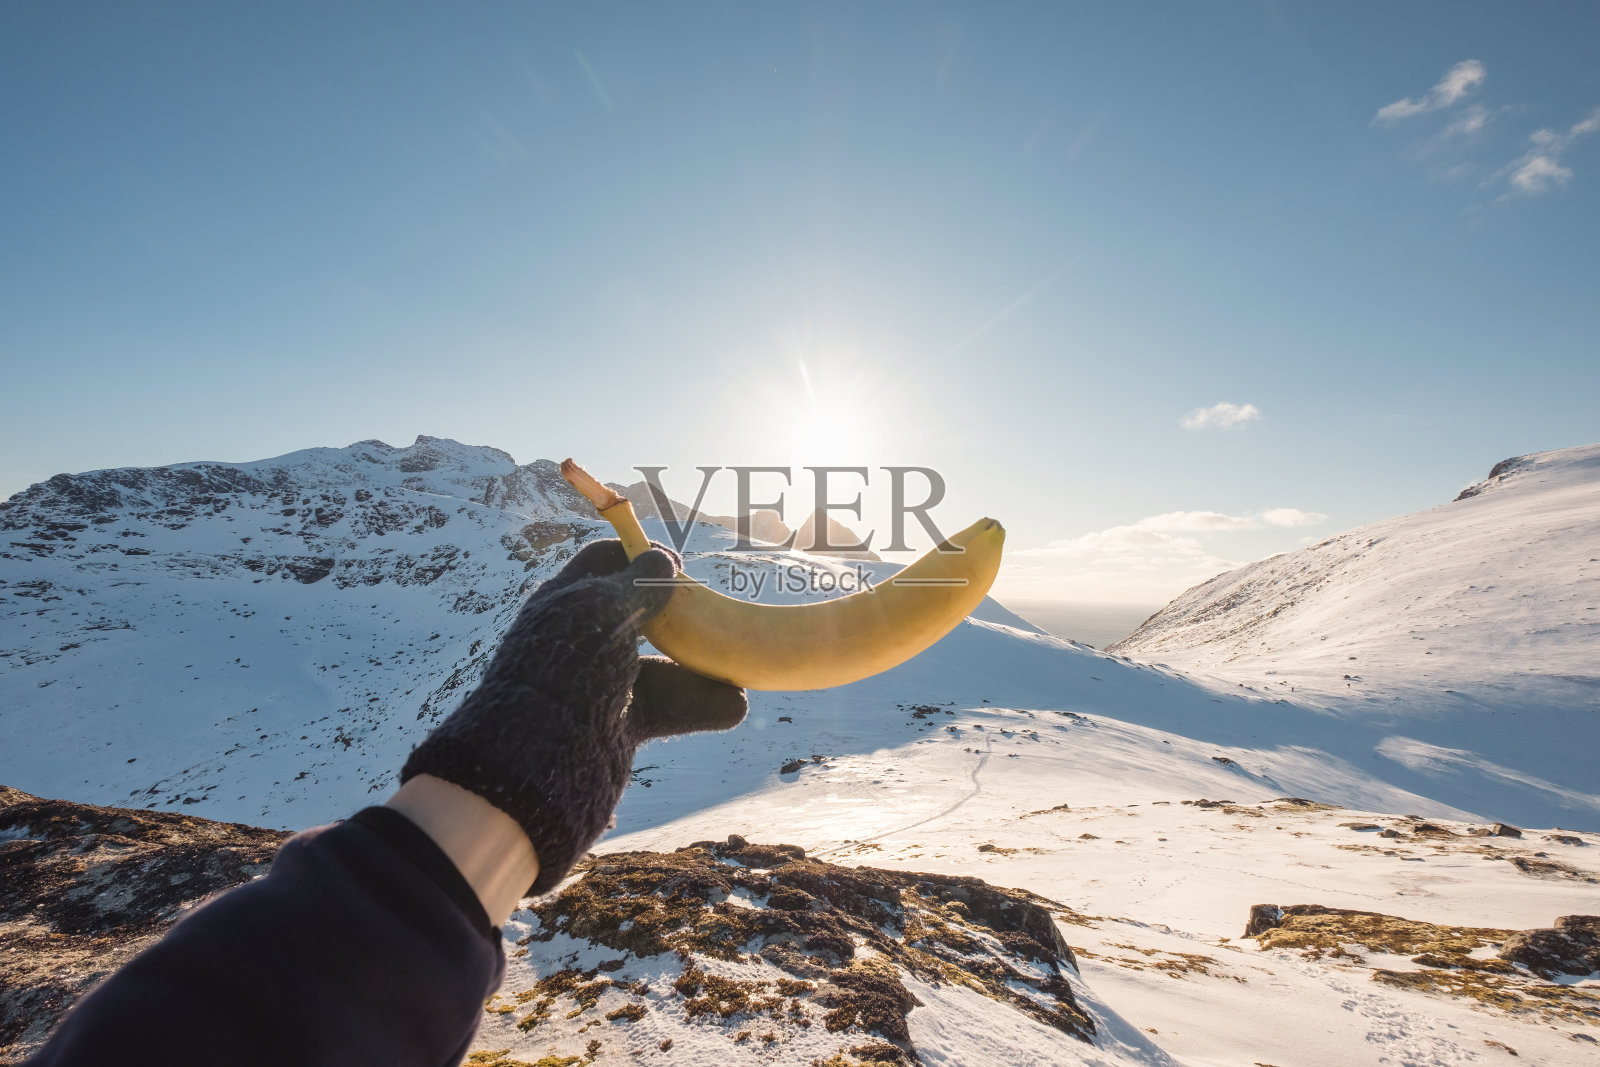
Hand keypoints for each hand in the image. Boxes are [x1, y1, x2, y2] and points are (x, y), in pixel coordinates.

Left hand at [400, 539, 746, 894]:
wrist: (539, 760)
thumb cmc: (567, 668)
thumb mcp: (602, 610)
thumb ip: (639, 584)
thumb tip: (665, 559)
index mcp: (567, 600)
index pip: (604, 561)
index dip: (640, 556)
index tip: (678, 565)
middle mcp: (584, 638)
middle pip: (640, 612)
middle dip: (680, 611)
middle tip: (714, 610)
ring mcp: (603, 682)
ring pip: (661, 664)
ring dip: (700, 665)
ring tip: (739, 666)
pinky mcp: (621, 723)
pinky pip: (668, 706)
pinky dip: (701, 705)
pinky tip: (733, 706)